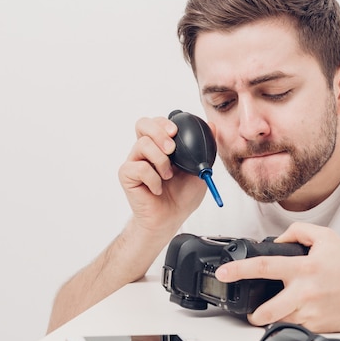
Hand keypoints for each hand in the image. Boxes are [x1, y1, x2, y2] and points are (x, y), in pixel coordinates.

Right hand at [119, 116, 206, 236]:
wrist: (170, 218)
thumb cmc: (182, 196)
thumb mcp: (199, 169)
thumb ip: (205, 148)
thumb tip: (212, 126)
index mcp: (160, 145)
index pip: (157, 122)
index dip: (164, 122)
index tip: (176, 131)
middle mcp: (145, 150)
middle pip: (143, 124)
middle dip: (158, 132)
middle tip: (171, 149)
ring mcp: (134, 161)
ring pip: (142, 144)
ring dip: (161, 161)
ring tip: (168, 176)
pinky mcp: (127, 175)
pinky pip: (139, 167)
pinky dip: (153, 179)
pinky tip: (157, 189)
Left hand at [215, 222, 339, 332]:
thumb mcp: (326, 237)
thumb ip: (297, 233)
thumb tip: (276, 241)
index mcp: (303, 268)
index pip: (263, 267)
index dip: (238, 270)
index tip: (223, 273)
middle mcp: (304, 292)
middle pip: (265, 311)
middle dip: (253, 314)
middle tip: (252, 312)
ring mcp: (311, 313)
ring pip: (280, 322)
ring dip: (275, 318)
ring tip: (282, 310)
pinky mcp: (319, 328)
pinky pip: (296, 328)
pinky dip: (294, 322)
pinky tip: (302, 314)